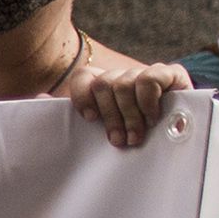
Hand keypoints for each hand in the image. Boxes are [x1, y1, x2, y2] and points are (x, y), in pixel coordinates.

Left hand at [62, 56, 190, 152]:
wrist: (181, 144)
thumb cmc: (133, 141)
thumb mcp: (100, 133)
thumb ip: (68, 117)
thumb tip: (37, 98)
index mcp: (104, 85)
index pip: (84, 77)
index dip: (82, 97)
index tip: (89, 120)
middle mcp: (124, 76)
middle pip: (104, 83)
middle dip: (110, 116)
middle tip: (119, 141)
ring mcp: (147, 73)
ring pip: (124, 83)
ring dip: (130, 114)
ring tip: (137, 136)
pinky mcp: (172, 74)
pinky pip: (150, 77)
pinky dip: (148, 100)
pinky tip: (153, 118)